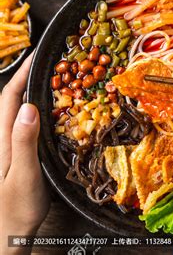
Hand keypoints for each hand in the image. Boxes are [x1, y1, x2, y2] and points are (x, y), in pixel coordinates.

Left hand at [0, 55, 49, 254]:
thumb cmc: (15, 209)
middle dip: (25, 78)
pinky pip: (23, 126)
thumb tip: (30, 109)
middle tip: (46, 64)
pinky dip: (34, 111)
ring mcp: (9, 148)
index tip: (36, 57)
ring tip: (49, 81)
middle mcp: (3, 140)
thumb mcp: (24, 176)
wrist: (6, 234)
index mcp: (3, 140)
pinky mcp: (16, 156)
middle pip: (10, 101)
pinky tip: (48, 112)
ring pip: (15, 112)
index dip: (21, 75)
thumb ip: (24, 143)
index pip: (9, 99)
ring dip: (29, 92)